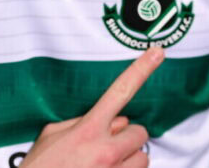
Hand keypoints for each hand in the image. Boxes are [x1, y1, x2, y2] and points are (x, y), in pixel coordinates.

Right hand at [21, 46, 164, 166]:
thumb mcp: (51, 136)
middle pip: (139, 132)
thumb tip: (115, 121)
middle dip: (127, 138)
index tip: (157, 52)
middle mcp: (105, 151)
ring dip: (128, 159)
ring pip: (142, 158)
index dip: (140, 70)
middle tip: (108, 146)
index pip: (120, 92)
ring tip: (105, 165)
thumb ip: (81, 122)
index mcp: (88, 130)